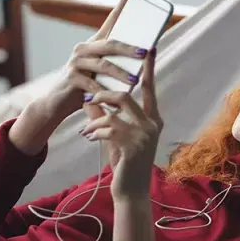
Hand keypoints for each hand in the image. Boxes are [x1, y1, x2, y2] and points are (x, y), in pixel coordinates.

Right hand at [8, 0, 148, 155]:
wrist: (56, 103)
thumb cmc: (85, 87)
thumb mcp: (102, 73)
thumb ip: (117, 64)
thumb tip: (144, 57)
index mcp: (94, 44)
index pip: (111, 19)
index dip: (123, 3)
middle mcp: (83, 48)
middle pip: (111, 44)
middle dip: (129, 48)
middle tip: (145, 52)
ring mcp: (76, 62)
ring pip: (104, 64)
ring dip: (121, 73)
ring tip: (135, 80)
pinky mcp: (71, 77)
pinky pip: (92, 83)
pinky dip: (104, 90)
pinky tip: (113, 97)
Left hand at [80, 49, 162, 201]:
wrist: (130, 191)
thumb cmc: (124, 163)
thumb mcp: (114, 136)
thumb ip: (104, 117)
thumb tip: (89, 100)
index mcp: (153, 120)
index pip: (150, 89)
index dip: (148, 69)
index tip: (148, 49)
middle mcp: (153, 125)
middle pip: (127, 95)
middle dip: (104, 94)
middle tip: (89, 98)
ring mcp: (145, 136)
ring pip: (115, 111)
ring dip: (95, 117)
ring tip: (86, 127)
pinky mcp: (133, 146)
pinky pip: (108, 128)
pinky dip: (94, 131)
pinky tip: (89, 138)